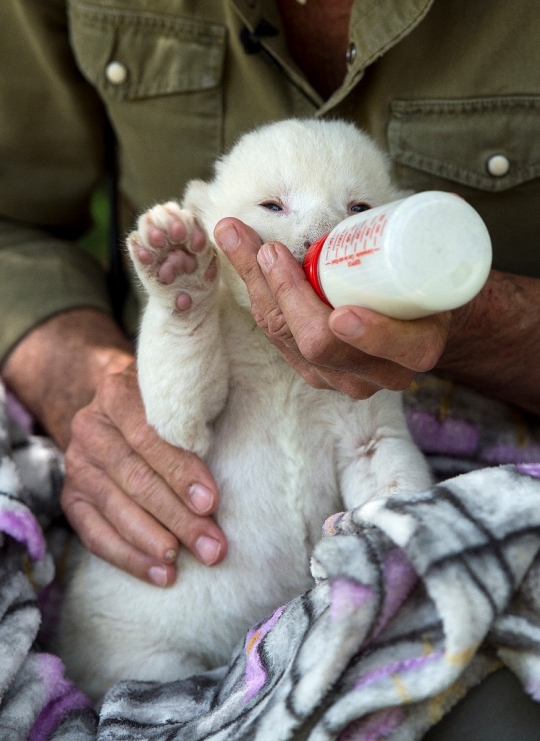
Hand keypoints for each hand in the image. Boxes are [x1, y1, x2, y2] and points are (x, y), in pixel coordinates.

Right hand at [62, 360, 225, 585]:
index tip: (211, 502)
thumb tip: (236, 470)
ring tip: (186, 564)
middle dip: (177, 517)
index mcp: (117, 394)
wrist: (121, 409)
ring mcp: (77, 464)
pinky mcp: (72, 497)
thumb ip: (196, 423)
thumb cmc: (167, 408)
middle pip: (135, 478)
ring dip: (155, 542)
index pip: (148, 436)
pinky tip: (161, 575)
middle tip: (212, 546)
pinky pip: (96, 535)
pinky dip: (130, 558)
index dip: (180, 471)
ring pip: (115, 509)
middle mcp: (90, 427)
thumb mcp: (182, 401)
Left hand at [214, 218, 450, 397]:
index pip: (396, 348)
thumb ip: (440, 236)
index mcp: (418, 349)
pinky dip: (255, 290)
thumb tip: (449, 201)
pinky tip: (240, 251)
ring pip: (286, 337)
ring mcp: (338, 377)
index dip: (372, 335)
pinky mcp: (310, 369)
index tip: (343, 313)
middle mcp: (377, 373)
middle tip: (270, 250)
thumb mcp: (434, 263)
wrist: (409, 318)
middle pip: (320, 346)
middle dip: (289, 297)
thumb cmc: (421, 282)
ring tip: (237, 236)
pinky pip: (274, 333)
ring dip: (258, 285)